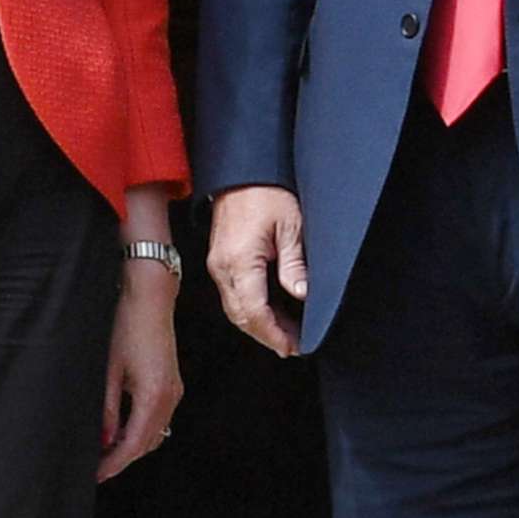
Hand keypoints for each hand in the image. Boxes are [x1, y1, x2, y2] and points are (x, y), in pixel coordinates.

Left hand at [98, 264, 181, 481]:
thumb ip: (107, 410)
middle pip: (147, 443)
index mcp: (153, 396)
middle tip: (96, 468)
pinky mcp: (172, 383)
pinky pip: (159, 418)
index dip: (114, 464)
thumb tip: (103, 440)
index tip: (97, 475)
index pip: (133, 445)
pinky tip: (121, 429)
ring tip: (105, 451)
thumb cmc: (126, 326)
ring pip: (155, 433)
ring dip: (132, 446)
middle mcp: (169, 397)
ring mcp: (174, 390)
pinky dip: (141, 430)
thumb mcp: (108, 371)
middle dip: (122, 459)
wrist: (149, 298)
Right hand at [207, 187, 308, 358]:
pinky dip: (251, 309)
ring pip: (235, 309)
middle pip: (241, 316)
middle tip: (293, 346)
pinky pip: (233, 295)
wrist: (242, 171)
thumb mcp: (291, 226)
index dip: (274, 334)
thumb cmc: (266, 191)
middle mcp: (222, 267)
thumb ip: (294, 265)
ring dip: (258, 324)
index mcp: (238, 261)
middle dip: (266, 335)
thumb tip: (301, 295)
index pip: (254, 312)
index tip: (293, 346)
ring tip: (285, 333)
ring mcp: (217, 265)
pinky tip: (270, 312)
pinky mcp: (219, 260)